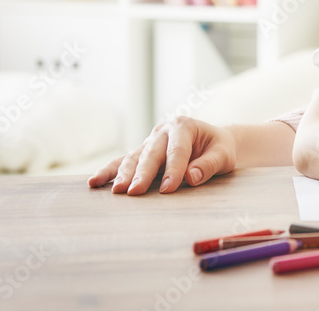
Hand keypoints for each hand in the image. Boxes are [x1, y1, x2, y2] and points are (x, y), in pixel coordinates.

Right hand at [87, 116, 236, 194]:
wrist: (213, 142)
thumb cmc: (219, 149)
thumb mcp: (224, 155)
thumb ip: (210, 164)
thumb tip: (191, 177)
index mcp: (184, 126)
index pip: (178, 150)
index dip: (173, 169)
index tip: (169, 188)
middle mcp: (163, 131)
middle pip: (151, 154)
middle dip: (143, 173)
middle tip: (135, 192)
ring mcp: (150, 142)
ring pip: (133, 158)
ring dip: (123, 174)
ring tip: (115, 191)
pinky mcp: (141, 153)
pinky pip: (123, 162)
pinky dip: (109, 172)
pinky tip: (94, 182)